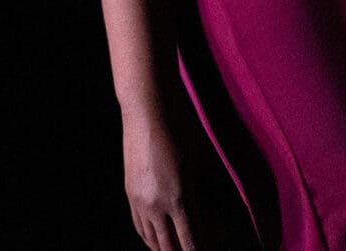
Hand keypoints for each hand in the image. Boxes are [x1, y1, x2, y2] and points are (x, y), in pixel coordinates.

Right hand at [123, 104, 221, 250]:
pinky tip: (157, 242)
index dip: (200, 250)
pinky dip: (149, 239)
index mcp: (179, 198)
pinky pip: (139, 226)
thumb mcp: (201, 161)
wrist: (147, 109)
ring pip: (151, 240)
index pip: (191, 240)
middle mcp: (156, 205)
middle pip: (169, 246)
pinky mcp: (130, 193)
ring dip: (165, 250)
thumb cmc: (182, 129)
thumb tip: (215, 218)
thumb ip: (206, 194)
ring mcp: (140, 201)